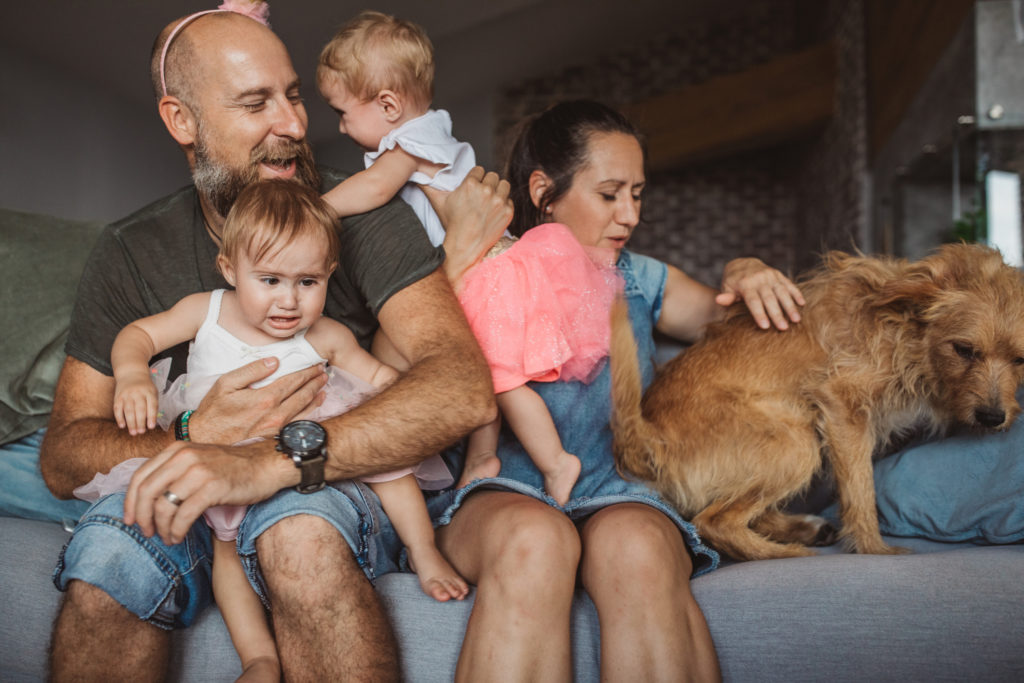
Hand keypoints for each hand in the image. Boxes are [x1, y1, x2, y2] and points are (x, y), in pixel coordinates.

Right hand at [113, 374, 158, 434]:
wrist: (132, 374)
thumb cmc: (145, 387)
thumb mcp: (153, 392)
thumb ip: (153, 405)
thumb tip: (151, 423)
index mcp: (149, 392)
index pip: (152, 405)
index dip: (151, 417)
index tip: (151, 427)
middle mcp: (138, 393)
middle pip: (140, 409)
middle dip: (140, 422)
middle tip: (141, 432)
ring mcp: (127, 395)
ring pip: (128, 410)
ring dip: (130, 422)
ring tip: (133, 432)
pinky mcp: (118, 397)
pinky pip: (118, 408)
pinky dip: (119, 418)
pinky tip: (122, 425)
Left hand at [123, 440, 291, 544]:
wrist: (266, 465)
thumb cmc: (233, 467)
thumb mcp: (198, 461)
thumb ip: (174, 472)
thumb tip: (148, 499)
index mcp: (177, 450)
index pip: (140, 476)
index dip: (129, 501)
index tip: (130, 519)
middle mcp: (184, 457)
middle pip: (146, 492)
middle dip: (142, 517)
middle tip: (147, 532)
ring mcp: (199, 472)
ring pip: (164, 506)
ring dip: (162, 528)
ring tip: (168, 537)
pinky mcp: (213, 487)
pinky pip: (184, 515)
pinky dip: (177, 530)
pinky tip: (179, 536)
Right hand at [188, 357, 326, 444]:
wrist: (206, 439)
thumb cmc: (214, 411)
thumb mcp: (226, 383)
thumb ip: (252, 370)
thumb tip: (274, 361)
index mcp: (265, 398)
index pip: (293, 380)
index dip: (307, 371)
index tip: (315, 364)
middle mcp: (275, 414)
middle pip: (303, 394)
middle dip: (315, 381)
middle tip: (322, 371)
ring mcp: (278, 428)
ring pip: (305, 409)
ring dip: (316, 394)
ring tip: (323, 384)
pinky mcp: (276, 437)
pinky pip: (300, 422)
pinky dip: (312, 411)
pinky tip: (316, 404)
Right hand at [423, 166, 512, 287]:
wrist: (464, 246)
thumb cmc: (452, 224)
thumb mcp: (439, 203)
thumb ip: (428, 186)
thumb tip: (417, 174)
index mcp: (470, 184)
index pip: (479, 170)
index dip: (476, 179)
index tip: (473, 188)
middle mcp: (486, 190)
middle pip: (492, 176)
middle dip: (487, 183)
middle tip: (481, 195)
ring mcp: (499, 201)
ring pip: (504, 184)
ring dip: (498, 190)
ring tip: (490, 200)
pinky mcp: (508, 212)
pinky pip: (510, 200)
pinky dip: (504, 205)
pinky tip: (494, 212)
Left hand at [716, 257, 804, 329]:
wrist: (743, 264)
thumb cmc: (733, 282)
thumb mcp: (727, 288)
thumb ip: (727, 296)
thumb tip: (719, 300)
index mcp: (745, 284)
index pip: (753, 301)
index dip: (759, 314)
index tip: (765, 327)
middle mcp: (759, 279)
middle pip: (769, 298)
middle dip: (777, 314)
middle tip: (783, 328)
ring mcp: (771, 276)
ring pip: (782, 292)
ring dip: (790, 306)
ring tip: (796, 320)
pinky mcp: (779, 275)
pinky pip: (789, 284)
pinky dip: (796, 293)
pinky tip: (802, 304)